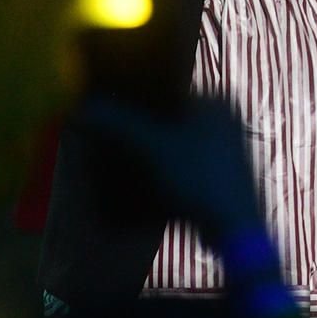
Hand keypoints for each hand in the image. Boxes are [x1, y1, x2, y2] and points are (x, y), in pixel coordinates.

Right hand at [76, 94, 262, 247]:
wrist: (234, 226)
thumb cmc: (197, 176)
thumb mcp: (153, 147)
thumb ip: (119, 125)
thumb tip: (82, 108)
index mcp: (216, 101)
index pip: (167, 91)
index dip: (137, 101)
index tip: (110, 112)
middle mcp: (226, 118)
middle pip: (172, 118)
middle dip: (143, 129)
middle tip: (111, 139)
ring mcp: (228, 147)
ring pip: (179, 143)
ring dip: (153, 152)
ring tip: (122, 160)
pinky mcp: (224, 173)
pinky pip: (189, 164)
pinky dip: (168, 169)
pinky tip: (145, 181)